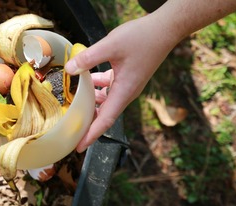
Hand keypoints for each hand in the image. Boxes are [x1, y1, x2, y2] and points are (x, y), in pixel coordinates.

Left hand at [65, 15, 178, 151]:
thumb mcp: (110, 45)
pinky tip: (84, 78)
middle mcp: (126, 92)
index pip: (106, 120)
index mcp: (125, 91)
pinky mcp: (126, 76)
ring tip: (71, 105)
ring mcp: (127, 84)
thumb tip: (70, 69)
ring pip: (104, 100)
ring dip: (90, 103)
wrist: (165, 28)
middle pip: (104, 114)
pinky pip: (108, 87)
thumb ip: (88, 58)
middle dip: (87, 123)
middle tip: (69, 131)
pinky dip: (95, 86)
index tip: (79, 146)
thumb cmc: (143, 37)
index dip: (91, 134)